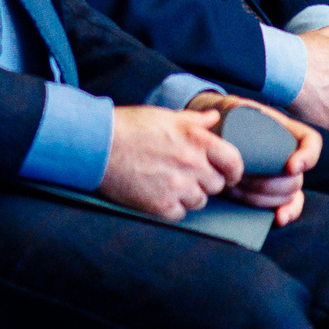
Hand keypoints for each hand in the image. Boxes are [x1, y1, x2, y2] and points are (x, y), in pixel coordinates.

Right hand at [98, 104, 238, 220]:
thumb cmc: (127, 127)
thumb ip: (194, 120)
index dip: (233, 169)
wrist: (94, 145)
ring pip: (200, 200)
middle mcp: (191, 164)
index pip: (234, 162)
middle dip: (206, 181)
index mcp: (196, 140)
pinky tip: (157, 193)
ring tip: (167, 183)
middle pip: (217, 184)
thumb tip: (214, 118)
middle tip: (186, 174)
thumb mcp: (164, 116)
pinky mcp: (160, 204)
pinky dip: (171, 206)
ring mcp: (177, 186)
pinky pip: (180, 212)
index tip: (227, 173)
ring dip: (188, 194)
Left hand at [210, 97, 319, 226]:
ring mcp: (282, 174)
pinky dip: (287, 212)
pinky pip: (290, 205)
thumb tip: (223, 113)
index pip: (311, 142)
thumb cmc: (224, 118)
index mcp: (286, 131)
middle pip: (296, 176)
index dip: (307, 157)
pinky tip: (278, 218)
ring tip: (234, 188)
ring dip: (263, 196)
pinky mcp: (272, 191)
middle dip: (270, 183)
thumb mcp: (229, 107)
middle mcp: (289, 154)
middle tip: (238, 178)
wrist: (214, 135)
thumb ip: (231, 107)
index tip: (290, 166)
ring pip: (288, 193)